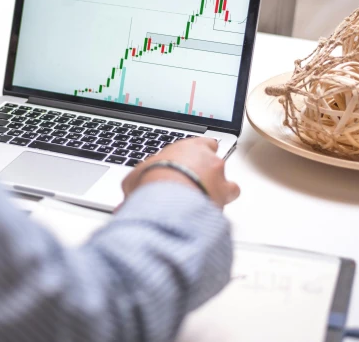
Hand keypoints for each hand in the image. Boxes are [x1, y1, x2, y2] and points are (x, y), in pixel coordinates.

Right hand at [121, 138, 239, 208]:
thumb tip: (129, 196)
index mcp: (190, 146)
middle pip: (216, 163)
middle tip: (193, 187)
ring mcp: (220, 177)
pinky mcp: (225, 196)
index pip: (204, 144)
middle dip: (207, 176)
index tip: (193, 163)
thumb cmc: (152, 181)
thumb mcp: (135, 179)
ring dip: (218, 192)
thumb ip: (137, 183)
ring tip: (203, 204)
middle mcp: (209, 158)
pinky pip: (228, 201)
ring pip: (229, 184)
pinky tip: (209, 214)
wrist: (167, 197)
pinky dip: (220, 207)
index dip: (199, 156)